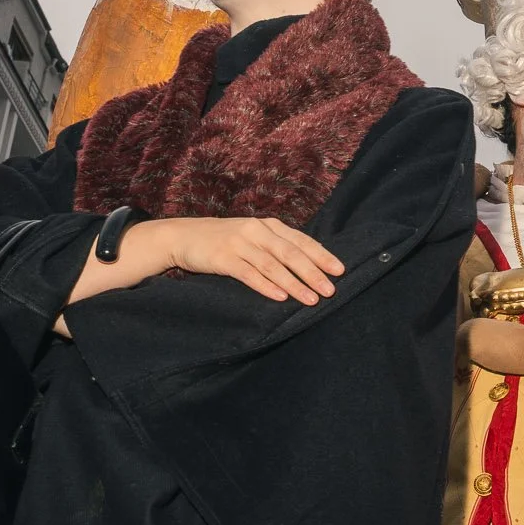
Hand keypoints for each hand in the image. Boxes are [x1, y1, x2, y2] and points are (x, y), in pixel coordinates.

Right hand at [139, 217, 344, 304]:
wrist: (183, 236)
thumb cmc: (224, 240)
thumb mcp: (253, 236)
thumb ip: (276, 245)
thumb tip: (309, 264)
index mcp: (268, 225)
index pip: (301, 240)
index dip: (321, 255)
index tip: (340, 271)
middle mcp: (256, 231)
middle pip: (291, 253)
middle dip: (313, 273)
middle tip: (331, 290)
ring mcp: (239, 243)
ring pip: (273, 265)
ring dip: (294, 284)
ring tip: (311, 299)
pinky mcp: (223, 258)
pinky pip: (249, 274)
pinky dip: (266, 286)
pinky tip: (280, 297)